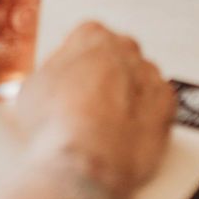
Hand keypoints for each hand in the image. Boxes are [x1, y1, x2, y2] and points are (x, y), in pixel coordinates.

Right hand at [17, 22, 173, 191]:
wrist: (84, 162)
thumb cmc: (56, 125)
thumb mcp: (33, 87)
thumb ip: (53, 71)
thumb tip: (55, 80)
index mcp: (92, 37)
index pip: (89, 36)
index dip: (79, 60)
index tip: (73, 76)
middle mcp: (124, 50)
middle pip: (118, 54)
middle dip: (107, 72)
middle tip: (89, 100)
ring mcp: (148, 77)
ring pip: (141, 77)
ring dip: (130, 92)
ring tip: (109, 120)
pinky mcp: (165, 108)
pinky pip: (160, 102)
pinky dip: (148, 112)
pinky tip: (129, 127)